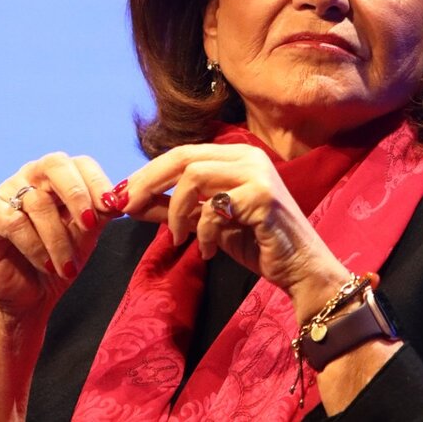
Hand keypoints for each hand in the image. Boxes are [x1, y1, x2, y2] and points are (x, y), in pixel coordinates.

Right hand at [0, 152, 114, 319]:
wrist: (27, 296)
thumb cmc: (59, 260)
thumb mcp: (87, 235)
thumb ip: (100, 213)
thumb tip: (120, 198)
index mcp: (60, 176)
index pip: (82, 164)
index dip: (99, 183)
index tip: (114, 208)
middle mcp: (32, 175)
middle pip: (55, 165)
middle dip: (78, 196)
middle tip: (90, 225)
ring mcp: (7, 191)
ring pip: (38, 203)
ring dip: (59, 240)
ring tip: (67, 268)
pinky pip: (16, 222)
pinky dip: (36, 247)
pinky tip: (47, 266)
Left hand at [104, 143, 349, 317]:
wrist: (301, 268)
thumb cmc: (258, 244)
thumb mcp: (209, 224)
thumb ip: (176, 210)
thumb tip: (132, 202)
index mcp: (236, 156)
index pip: (181, 153)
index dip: (147, 173)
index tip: (121, 195)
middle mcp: (247, 157)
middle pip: (182, 156)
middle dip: (148, 182)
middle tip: (126, 206)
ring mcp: (257, 174)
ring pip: (194, 176)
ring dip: (175, 211)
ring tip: (178, 238)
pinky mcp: (263, 197)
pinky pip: (214, 209)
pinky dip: (204, 233)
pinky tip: (209, 252)